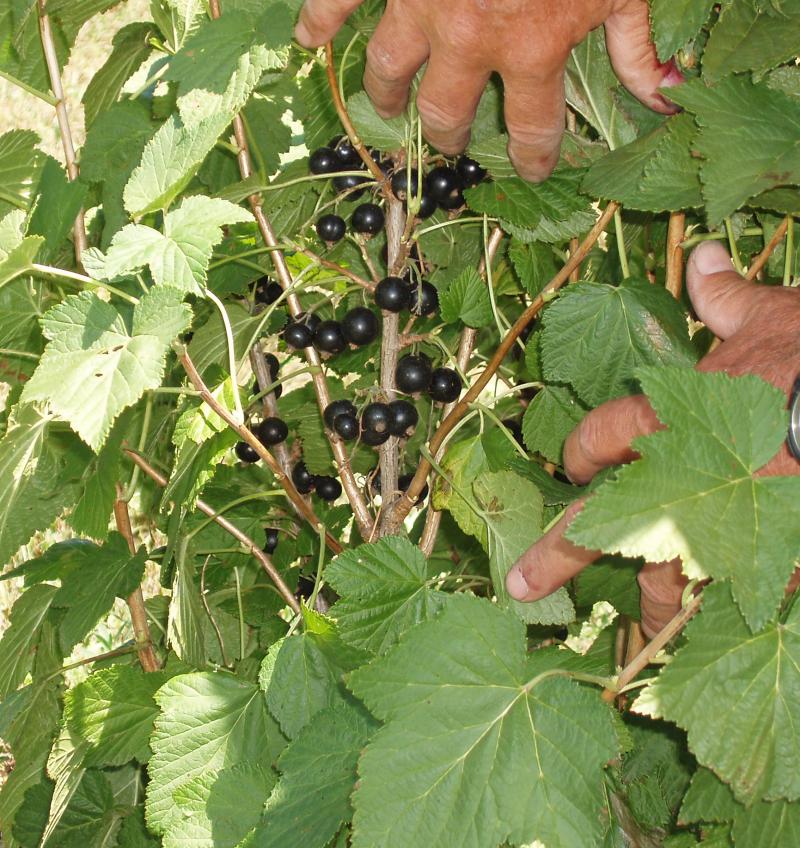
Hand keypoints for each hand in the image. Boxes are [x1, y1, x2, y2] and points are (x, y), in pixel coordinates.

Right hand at [295, 0, 681, 181]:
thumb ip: (640, 43)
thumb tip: (664, 98)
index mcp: (532, 47)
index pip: (533, 129)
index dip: (534, 157)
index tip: (532, 169)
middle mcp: (469, 40)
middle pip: (449, 113)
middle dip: (451, 137)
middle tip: (451, 146)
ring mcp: (420, 3)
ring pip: (391, 70)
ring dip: (389, 96)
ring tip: (388, 109)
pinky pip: (340, 0)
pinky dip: (319, 20)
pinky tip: (308, 41)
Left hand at [506, 241, 799, 636]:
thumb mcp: (770, 316)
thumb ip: (725, 298)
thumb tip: (705, 258)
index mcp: (667, 418)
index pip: (600, 438)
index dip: (581, 452)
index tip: (574, 466)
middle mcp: (677, 480)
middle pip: (598, 529)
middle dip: (557, 558)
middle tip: (523, 586)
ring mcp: (719, 527)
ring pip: (667, 578)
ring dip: (653, 600)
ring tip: (645, 619)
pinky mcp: (770, 561)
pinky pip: (736, 595)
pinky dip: (728, 604)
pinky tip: (725, 617)